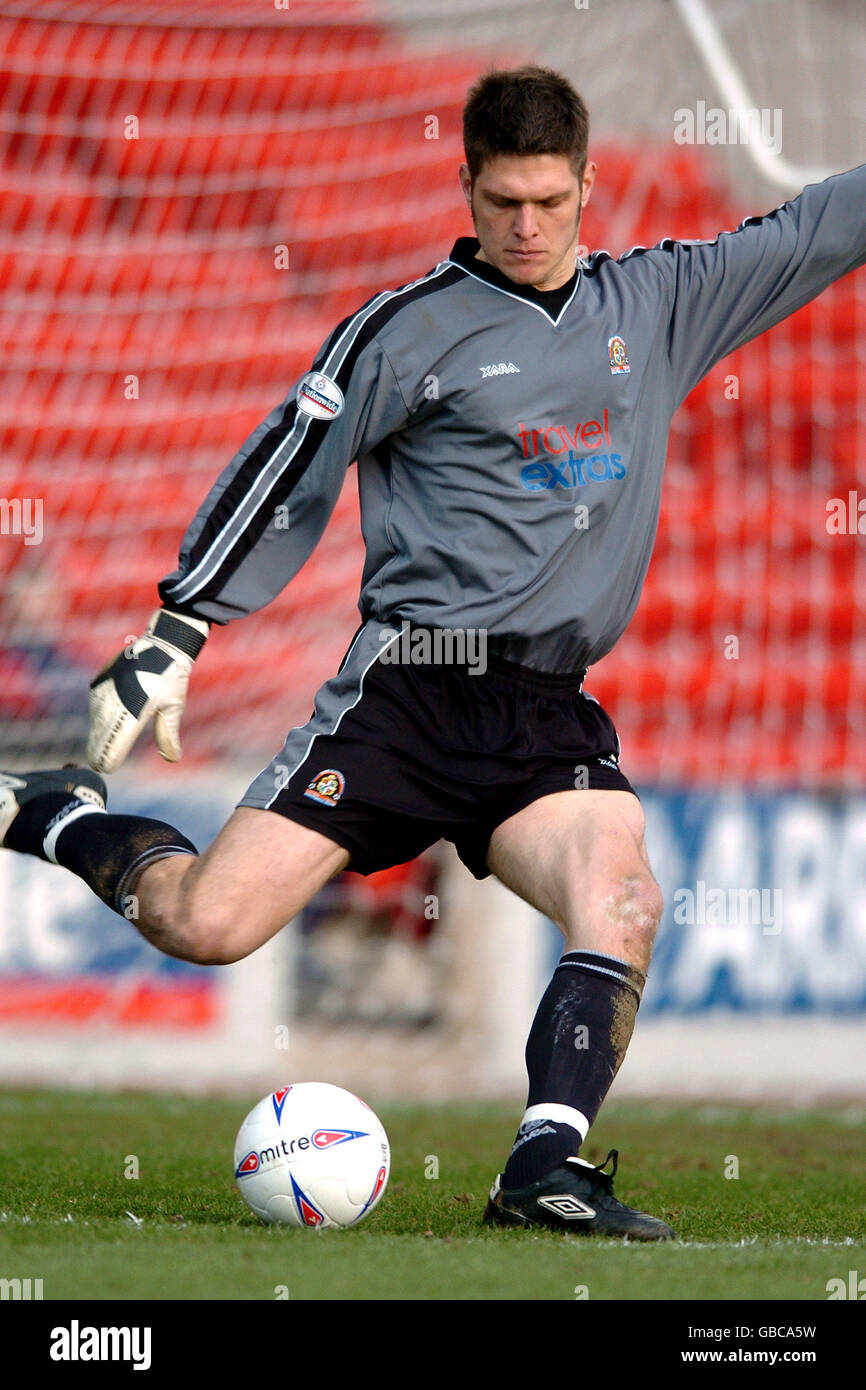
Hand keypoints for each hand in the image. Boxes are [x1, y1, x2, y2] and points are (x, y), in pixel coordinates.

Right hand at [87, 608, 208, 772]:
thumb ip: (168, 733)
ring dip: (97, 732)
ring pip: (98, 716)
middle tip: (97, 764)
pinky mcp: (103, 678)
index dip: (111, 754)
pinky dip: (98, 715)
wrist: (162, 643)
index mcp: (138, 707)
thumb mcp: (174, 707)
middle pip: (104, 730)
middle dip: (100, 747)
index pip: (119, 738)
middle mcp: (119, 697)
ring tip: (95, 749)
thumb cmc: (171, 677)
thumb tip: (172, 759)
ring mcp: (109, 686)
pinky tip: (98, 726)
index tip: (105, 766)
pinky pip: (97, 701)